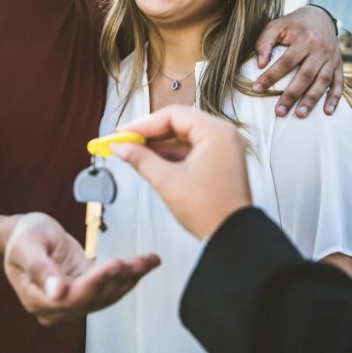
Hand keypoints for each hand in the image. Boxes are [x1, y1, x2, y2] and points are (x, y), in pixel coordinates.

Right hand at [4, 213, 160, 325]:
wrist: (25, 236)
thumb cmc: (23, 237)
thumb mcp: (26, 246)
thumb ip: (39, 269)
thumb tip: (56, 293)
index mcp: (37, 299)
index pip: (72, 296)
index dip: (95, 282)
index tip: (115, 264)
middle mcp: (56, 307)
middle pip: (94, 297)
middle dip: (120, 278)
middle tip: (141, 260)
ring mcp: (72, 302)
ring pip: (107, 294)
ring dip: (130, 277)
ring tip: (150, 260)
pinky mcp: (86, 291)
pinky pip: (110, 287)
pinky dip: (130, 276)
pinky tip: (146, 263)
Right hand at [111, 105, 252, 240]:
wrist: (231, 237)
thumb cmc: (208, 210)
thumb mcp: (167, 181)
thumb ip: (140, 159)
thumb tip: (119, 147)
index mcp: (216, 132)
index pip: (173, 115)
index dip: (143, 124)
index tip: (122, 133)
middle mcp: (223, 134)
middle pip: (179, 123)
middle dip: (150, 134)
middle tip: (124, 141)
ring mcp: (223, 148)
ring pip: (184, 137)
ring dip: (159, 145)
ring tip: (133, 152)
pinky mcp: (220, 161)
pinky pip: (192, 150)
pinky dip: (172, 155)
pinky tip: (151, 161)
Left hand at [253, 5, 343, 117]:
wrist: (320, 16)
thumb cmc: (293, 24)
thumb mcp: (276, 25)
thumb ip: (265, 42)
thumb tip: (260, 64)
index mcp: (306, 38)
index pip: (287, 61)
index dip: (271, 76)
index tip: (257, 88)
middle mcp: (321, 49)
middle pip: (306, 75)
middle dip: (292, 95)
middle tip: (279, 112)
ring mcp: (332, 58)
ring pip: (323, 82)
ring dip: (312, 100)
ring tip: (300, 115)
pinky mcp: (339, 65)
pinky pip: (339, 83)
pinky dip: (335, 98)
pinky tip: (327, 112)